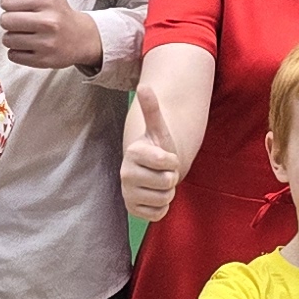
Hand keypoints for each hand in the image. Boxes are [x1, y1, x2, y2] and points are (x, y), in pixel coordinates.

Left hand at [0, 0, 99, 71]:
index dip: (9, 4)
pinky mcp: (43, 61)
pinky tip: (29, 46)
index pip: (7, 1)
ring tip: (26, 34)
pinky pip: (13, 56)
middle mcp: (48, 22)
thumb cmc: (61, 12)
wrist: (83, 38)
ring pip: (8, 39)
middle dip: (9, 21)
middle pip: (5, 21)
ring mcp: (47, 43)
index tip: (19, 7)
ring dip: (12, 37)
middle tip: (21, 21)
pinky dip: (17, 52)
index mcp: (48, 1)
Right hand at [122, 90, 186, 223]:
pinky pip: (159, 213)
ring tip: (159, 183)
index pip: (167, 161)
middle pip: (168, 182)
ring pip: (164, 198)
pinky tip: (155, 196)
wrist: (151, 171)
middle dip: (171, 177)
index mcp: (133, 152)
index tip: (164, 157)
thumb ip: (152, 109)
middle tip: (162, 171)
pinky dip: (162, 207)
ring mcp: (128, 193)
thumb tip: (145, 85)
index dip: (172, 160)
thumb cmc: (157, 148)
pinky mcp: (133, 210)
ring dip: (168, 192)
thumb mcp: (158, 129)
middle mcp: (125, 174)